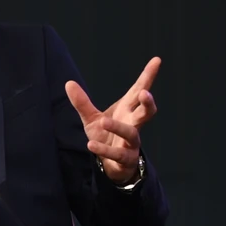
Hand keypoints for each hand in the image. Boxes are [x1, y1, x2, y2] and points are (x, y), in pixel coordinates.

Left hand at [65, 57, 160, 183]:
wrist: (111, 165)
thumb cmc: (107, 136)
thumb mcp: (92, 118)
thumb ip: (82, 102)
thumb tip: (69, 83)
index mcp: (128, 110)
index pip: (139, 90)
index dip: (148, 76)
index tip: (157, 60)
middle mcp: (133, 124)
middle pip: (146, 112)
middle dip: (147, 103)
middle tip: (144, 94)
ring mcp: (131, 143)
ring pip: (131, 134)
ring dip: (119, 127)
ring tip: (104, 121)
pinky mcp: (125, 158)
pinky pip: (117, 154)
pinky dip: (104, 149)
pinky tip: (91, 144)